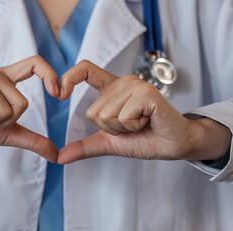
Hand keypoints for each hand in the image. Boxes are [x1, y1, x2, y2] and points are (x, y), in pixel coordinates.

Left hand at [56, 60, 230, 163]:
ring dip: (124, 129)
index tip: (59, 94)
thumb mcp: (109, 142)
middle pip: (94, 112)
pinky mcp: (147, 94)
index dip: (69, 78)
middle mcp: (123, 82)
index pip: (85, 69)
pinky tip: (148, 121)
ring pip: (107, 116)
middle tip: (133, 126)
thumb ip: (85, 146)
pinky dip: (134, 127)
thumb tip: (60, 157)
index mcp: (112, 88)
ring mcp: (136, 85)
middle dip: (111, 128)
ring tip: (142, 123)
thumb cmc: (145, 138)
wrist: (173, 145)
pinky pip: (124, 117)